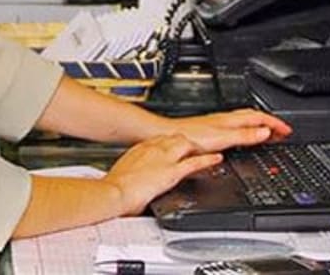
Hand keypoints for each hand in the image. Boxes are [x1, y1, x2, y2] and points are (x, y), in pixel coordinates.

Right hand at [103, 134, 221, 215]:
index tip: (173, 146)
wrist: (113, 192)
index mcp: (139, 149)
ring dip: (197, 147)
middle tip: (193, 147)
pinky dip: (208, 160)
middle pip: (175, 137)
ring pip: (186, 144)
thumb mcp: (121, 175)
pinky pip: (195, 162)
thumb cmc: (114, 188)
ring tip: (207, 150)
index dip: (169, 143)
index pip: (159, 139)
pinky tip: (216, 159)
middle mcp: (152, 149)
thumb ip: (131, 173)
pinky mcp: (172, 171)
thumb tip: (129, 181)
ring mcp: (164, 158)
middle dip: (185, 141)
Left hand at [164, 108, 291, 151]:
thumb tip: (265, 132)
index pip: (258, 117)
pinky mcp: (211, 131)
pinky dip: (247, 131)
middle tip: (282, 131)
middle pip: (253, 117)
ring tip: (268, 134)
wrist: (169, 136)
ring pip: (244, 121)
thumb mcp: (222, 138)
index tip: (287, 130)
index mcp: (230, 120)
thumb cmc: (190, 137)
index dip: (275, 123)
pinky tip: (243, 138)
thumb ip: (244, 135)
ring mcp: (218, 124)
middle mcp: (225, 119)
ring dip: (259, 126)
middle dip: (269, 123)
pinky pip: (236, 128)